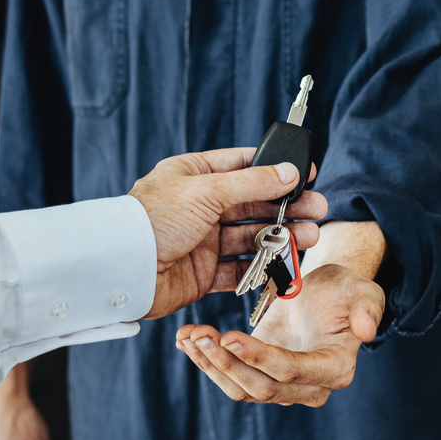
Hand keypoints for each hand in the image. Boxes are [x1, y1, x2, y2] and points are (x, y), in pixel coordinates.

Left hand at [128, 147, 325, 317]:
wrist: (122, 269)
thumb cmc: (153, 220)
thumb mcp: (207, 191)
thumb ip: (252, 183)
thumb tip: (289, 171)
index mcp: (194, 176)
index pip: (242, 166)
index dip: (275, 169)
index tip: (306, 173)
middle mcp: (199, 206)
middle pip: (253, 203)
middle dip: (287, 207)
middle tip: (318, 209)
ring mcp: (202, 241)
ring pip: (251, 236)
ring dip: (281, 236)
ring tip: (310, 237)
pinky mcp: (203, 273)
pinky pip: (240, 269)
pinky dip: (263, 267)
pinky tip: (286, 264)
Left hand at [173, 262, 386, 405]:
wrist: (326, 292)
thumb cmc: (346, 290)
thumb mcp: (362, 290)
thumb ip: (368, 308)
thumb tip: (368, 331)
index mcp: (335, 368)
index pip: (291, 371)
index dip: (260, 358)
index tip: (230, 337)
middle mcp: (308, 387)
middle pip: (261, 387)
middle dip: (226, 364)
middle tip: (199, 335)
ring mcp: (280, 385)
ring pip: (239, 387)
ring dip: (209, 364)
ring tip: (187, 336)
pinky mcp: (258, 374)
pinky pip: (230, 376)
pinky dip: (205, 360)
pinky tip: (185, 339)